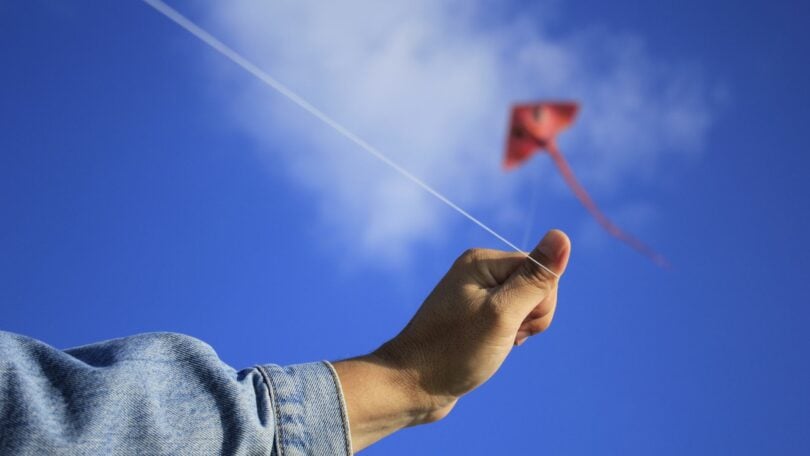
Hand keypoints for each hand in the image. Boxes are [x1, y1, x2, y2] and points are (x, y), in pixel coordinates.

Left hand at [333, 230, 570, 451]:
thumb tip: (562, 236)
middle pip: (535, 286)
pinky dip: (508, 336)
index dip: (539, 303)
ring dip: (519, 329)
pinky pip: (510, 319)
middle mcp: (477, 271)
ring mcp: (474, 293)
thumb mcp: (502, 314)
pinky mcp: (474, 315)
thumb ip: (536, 278)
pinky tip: (489, 349)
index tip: (512, 325)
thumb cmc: (455, 352)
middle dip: (531, 317)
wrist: (412, 386)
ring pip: (525, 305)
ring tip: (492, 345)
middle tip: (502, 337)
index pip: (540, 270)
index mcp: (482, 261)